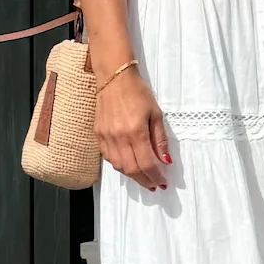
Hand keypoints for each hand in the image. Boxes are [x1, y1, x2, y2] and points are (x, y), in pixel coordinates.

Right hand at [95, 68, 170, 189]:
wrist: (114, 78)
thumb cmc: (138, 93)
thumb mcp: (156, 114)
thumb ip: (160, 140)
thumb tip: (165, 161)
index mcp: (136, 131)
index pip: (147, 163)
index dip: (155, 177)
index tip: (163, 183)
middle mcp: (119, 137)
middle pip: (132, 169)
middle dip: (144, 181)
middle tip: (154, 185)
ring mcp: (106, 137)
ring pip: (119, 166)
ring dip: (132, 176)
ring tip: (143, 177)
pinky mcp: (98, 135)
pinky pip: (108, 158)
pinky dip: (120, 165)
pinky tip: (128, 164)